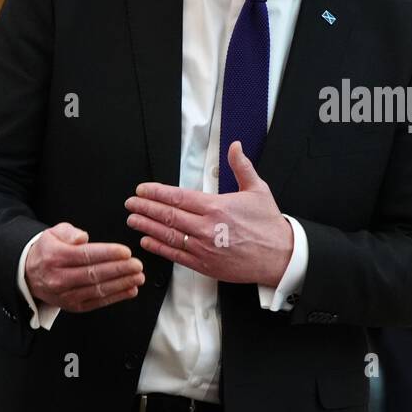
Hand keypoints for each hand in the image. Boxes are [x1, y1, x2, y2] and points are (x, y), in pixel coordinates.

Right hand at [25, 222, 143, 312]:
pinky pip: (97, 302)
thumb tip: (82, 237)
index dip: (108, 254)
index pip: (85, 255)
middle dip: (119, 270)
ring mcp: (65, 295)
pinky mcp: (73, 306)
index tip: (126, 252)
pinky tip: (130, 290)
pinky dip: (116, 297)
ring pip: (97, 290)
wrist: (29, 275)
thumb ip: (69, 232)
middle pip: (93, 274)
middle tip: (137, 265)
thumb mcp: (53, 233)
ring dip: (121, 284)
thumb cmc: (48, 251)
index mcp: (54, 257)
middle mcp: (59, 278)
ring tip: (138, 277)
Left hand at [126, 142, 293, 286]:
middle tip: (131, 204)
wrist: (280, 256)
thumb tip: (236, 147)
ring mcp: (203, 248)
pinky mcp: (205, 265)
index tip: (142, 190)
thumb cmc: (269, 224)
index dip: (156, 193)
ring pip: (168, 235)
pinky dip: (159, 247)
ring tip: (133, 220)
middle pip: (168, 215)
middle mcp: (206, 227)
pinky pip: (176, 255)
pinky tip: (148, 241)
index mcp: (216, 207)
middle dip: (145, 208)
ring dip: (147, 227)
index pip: (177, 197)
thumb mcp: (258, 190)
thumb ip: (242, 167)